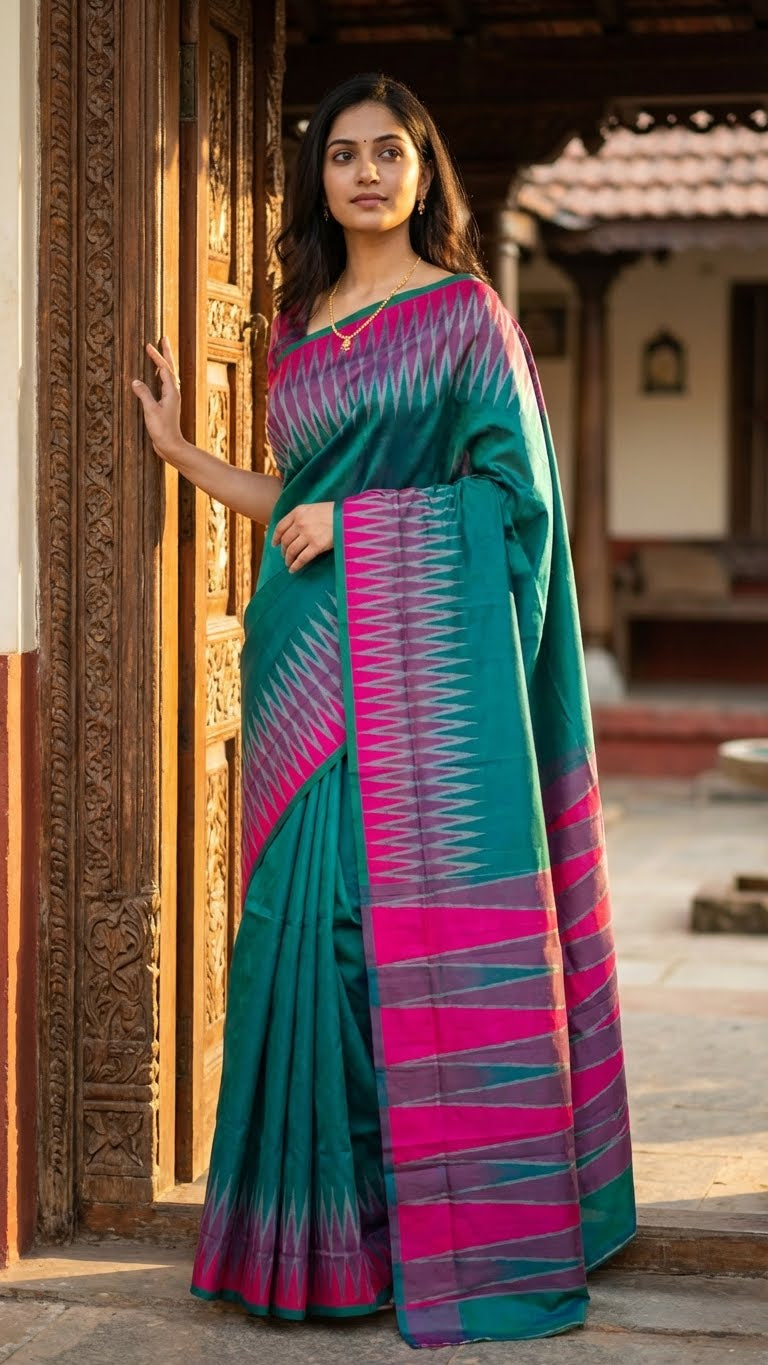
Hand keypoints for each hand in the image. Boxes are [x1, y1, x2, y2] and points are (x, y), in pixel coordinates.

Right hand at [131, 337, 183, 462]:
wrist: (171, 446)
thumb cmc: (163, 430)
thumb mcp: (151, 411)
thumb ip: (144, 395)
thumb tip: (135, 381)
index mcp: (171, 392)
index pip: (164, 369)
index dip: (157, 356)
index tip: (148, 345)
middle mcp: (173, 393)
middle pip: (170, 368)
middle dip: (166, 353)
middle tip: (164, 339)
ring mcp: (171, 398)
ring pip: (168, 375)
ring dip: (164, 362)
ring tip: (160, 352)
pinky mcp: (166, 404)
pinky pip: (164, 384)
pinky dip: (160, 374)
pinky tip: (155, 375)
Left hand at [272, 502, 333, 572]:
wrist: (348, 515)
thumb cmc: (333, 511)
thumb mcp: (313, 508)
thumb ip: (302, 516)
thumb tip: (293, 530)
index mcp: (298, 512)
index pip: (280, 526)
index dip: (276, 537)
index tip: (275, 544)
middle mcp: (300, 523)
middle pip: (286, 540)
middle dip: (283, 550)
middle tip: (285, 556)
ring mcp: (308, 534)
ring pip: (292, 550)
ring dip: (288, 559)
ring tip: (288, 564)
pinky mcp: (316, 545)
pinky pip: (302, 558)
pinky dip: (296, 565)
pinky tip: (293, 569)